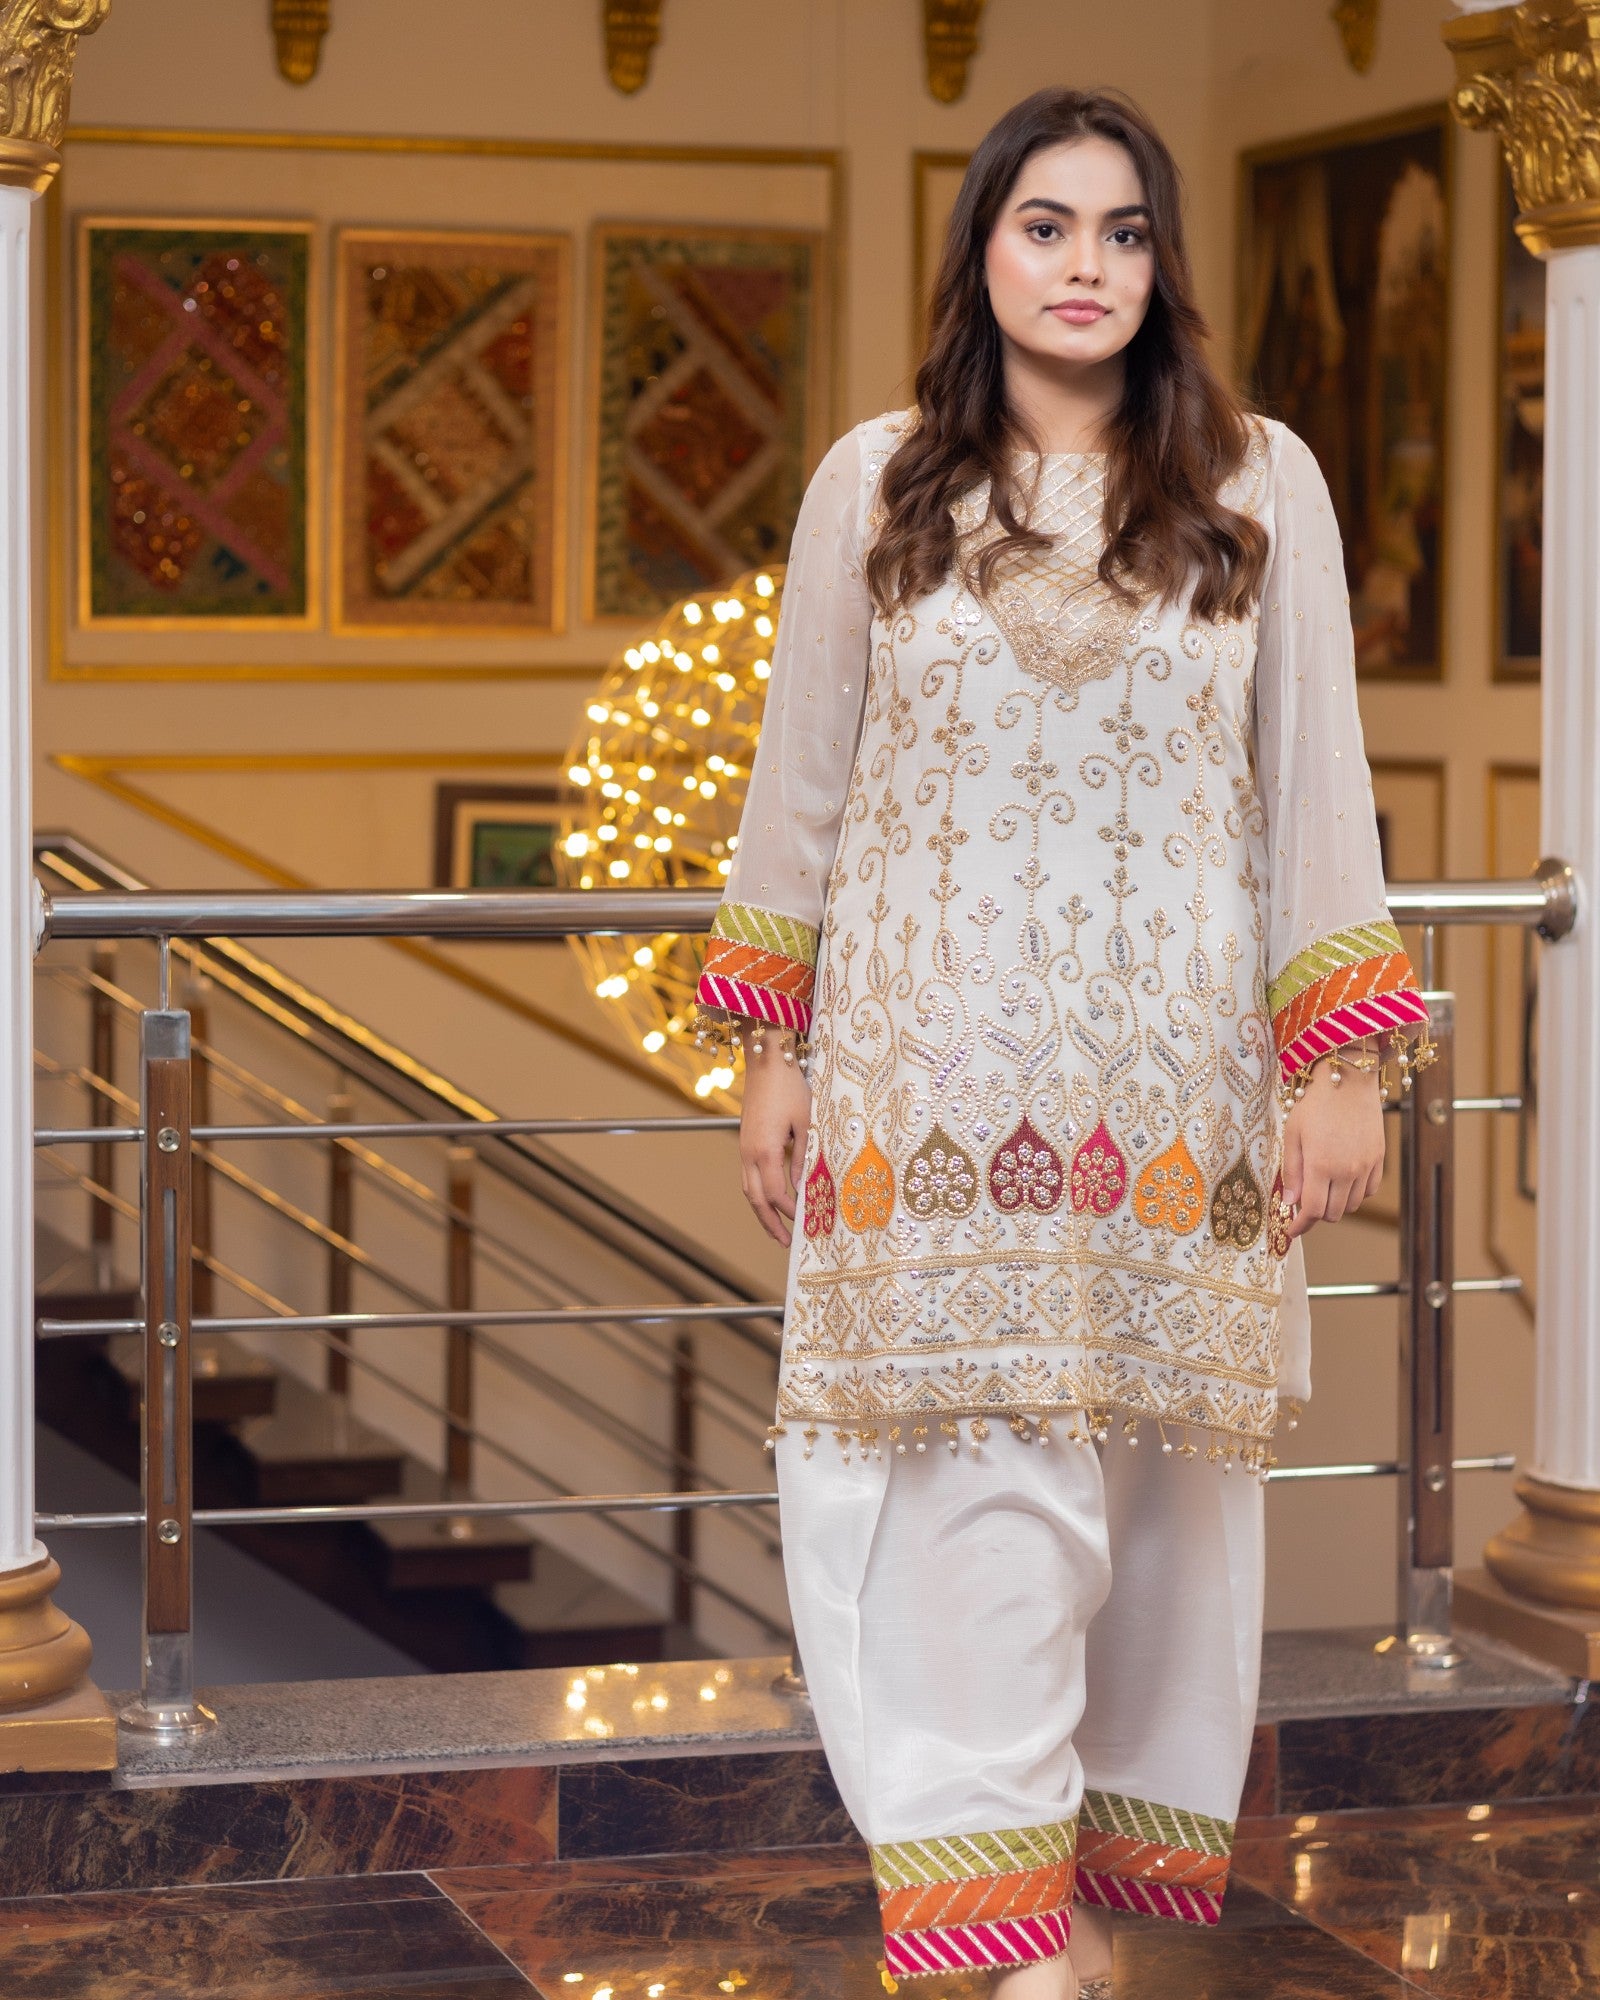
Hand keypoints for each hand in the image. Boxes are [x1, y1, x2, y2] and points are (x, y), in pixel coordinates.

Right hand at [739, 1041, 812, 1245]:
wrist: (767, 1059)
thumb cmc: (790, 1087)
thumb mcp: (806, 1122)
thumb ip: (805, 1157)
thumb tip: (804, 1186)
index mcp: (764, 1150)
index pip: (774, 1193)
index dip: (789, 1212)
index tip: (805, 1222)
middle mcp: (748, 1152)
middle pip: (754, 1198)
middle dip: (769, 1222)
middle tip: (785, 1242)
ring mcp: (744, 1146)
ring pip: (747, 1188)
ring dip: (761, 1210)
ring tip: (776, 1227)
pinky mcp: (746, 1139)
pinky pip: (748, 1174)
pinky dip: (758, 1192)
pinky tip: (771, 1196)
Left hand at [1281, 1059, 1385, 1241]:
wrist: (1348, 1079)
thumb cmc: (1314, 1103)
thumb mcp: (1292, 1135)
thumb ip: (1290, 1171)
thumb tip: (1289, 1202)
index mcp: (1321, 1166)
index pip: (1312, 1211)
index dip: (1301, 1226)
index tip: (1291, 1231)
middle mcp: (1346, 1170)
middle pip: (1333, 1213)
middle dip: (1316, 1216)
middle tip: (1304, 1205)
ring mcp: (1366, 1166)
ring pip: (1353, 1205)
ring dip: (1336, 1205)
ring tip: (1322, 1190)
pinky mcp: (1379, 1158)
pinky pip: (1369, 1190)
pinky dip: (1355, 1194)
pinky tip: (1342, 1181)